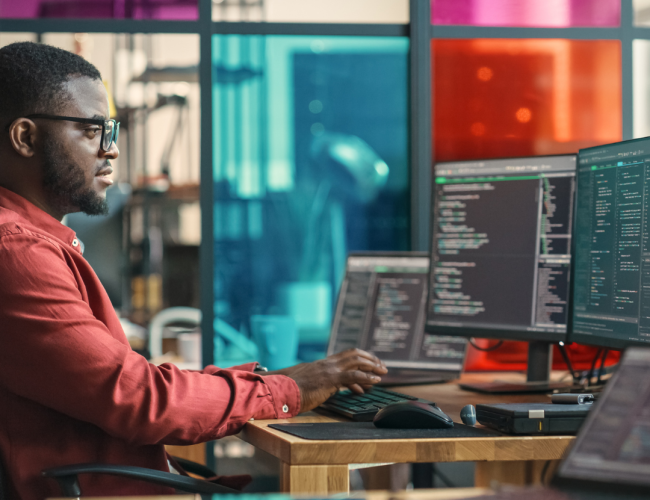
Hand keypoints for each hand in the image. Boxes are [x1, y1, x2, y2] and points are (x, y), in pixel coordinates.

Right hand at [267, 348, 387, 411]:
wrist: (279, 391)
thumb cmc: (289, 391)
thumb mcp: (307, 384)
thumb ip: (319, 384)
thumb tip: (329, 389)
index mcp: (322, 364)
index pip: (345, 356)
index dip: (360, 358)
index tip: (370, 364)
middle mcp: (327, 364)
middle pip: (353, 354)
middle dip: (370, 359)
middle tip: (382, 366)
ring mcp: (328, 370)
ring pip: (356, 361)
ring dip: (372, 365)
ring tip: (383, 372)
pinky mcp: (329, 379)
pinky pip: (353, 375)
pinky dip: (367, 377)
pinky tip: (375, 381)